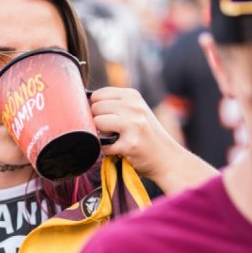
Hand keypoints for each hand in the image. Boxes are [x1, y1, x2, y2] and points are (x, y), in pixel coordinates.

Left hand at [90, 87, 216, 192]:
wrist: (166, 157)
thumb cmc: (146, 134)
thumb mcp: (135, 110)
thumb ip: (114, 104)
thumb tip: (84, 102)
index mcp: (132, 96)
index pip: (98, 95)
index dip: (97, 108)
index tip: (107, 117)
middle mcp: (133, 107)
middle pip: (95, 108)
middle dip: (98, 121)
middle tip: (112, 131)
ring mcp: (132, 125)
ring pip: (97, 123)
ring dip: (101, 135)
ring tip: (115, 139)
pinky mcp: (130, 144)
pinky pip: (103, 145)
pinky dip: (107, 150)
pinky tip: (119, 150)